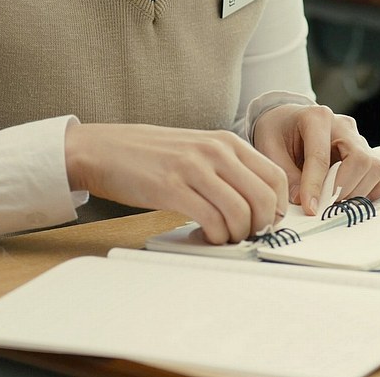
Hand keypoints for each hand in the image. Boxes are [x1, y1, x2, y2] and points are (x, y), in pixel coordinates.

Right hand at [64, 124, 287, 243]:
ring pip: (241, 212)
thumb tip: (256, 200)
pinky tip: (206, 235)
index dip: (278, 207)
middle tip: (247, 235)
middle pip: (264, 197)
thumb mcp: (196, 149)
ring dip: (237, 235)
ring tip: (224, 237)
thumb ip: (226, 168)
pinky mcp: (172, 188)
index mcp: (225, 142)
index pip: (275, 177)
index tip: (267, 221)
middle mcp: (215, 151)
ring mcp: (193, 168)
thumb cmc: (148, 154)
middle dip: (262, 225)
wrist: (102, 149)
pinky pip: (212, 220)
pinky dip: (216, 236)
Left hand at [252, 104, 379, 214]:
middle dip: (342, 190)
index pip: (321, 156)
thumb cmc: (278, 131)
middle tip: (323, 206)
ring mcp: (358, 139)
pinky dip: (370, 190)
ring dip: (356, 192)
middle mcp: (343, 126)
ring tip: (332, 201)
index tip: (310, 208)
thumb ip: (285, 174)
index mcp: (316, 117)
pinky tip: (347, 196)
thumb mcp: (268, 148)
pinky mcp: (367, 152)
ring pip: (375, 169)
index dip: (315, 186)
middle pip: (360, 160)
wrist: (287, 121)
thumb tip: (303, 201)